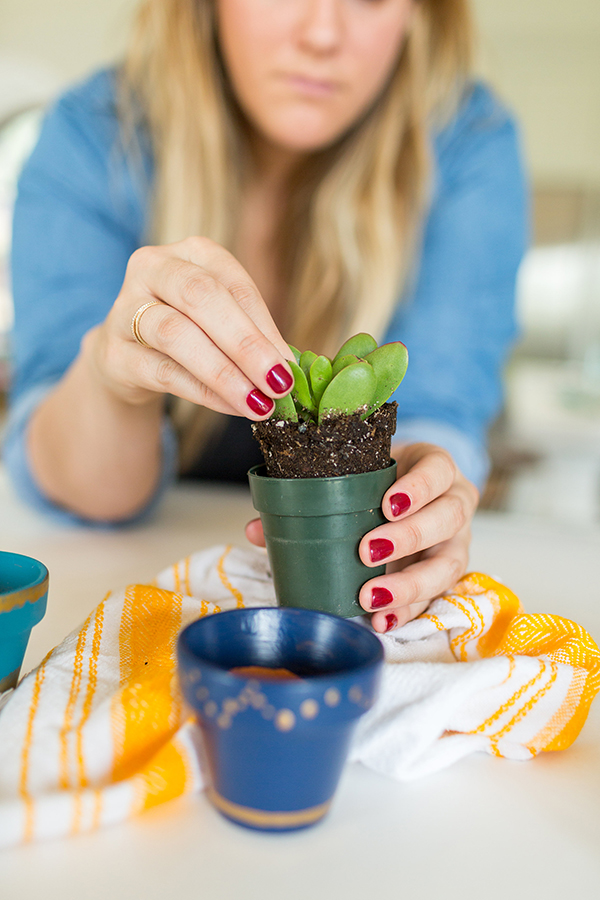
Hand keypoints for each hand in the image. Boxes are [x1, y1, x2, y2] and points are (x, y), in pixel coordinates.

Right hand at [87, 236, 293, 416]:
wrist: (126, 357)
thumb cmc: (189, 332)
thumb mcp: (222, 321)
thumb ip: (253, 336)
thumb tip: (289, 367)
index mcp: (192, 252)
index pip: (233, 284)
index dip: (264, 326)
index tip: (289, 364)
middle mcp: (153, 268)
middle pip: (201, 298)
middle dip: (245, 343)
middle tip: (278, 381)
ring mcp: (125, 308)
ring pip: (176, 334)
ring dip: (223, 372)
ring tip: (256, 402)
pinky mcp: (113, 352)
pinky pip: (162, 371)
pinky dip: (203, 392)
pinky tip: (231, 406)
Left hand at [245, 442, 478, 632]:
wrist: (412, 493)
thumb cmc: (381, 480)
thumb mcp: (358, 473)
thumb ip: (313, 492)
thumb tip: (257, 529)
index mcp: (436, 468)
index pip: (437, 470)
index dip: (418, 487)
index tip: (388, 504)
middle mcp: (455, 503)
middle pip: (447, 519)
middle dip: (409, 538)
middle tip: (367, 551)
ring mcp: (457, 540)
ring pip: (450, 563)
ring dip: (411, 583)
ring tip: (371, 596)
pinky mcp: (448, 572)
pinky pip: (437, 596)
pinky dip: (409, 610)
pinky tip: (382, 621)